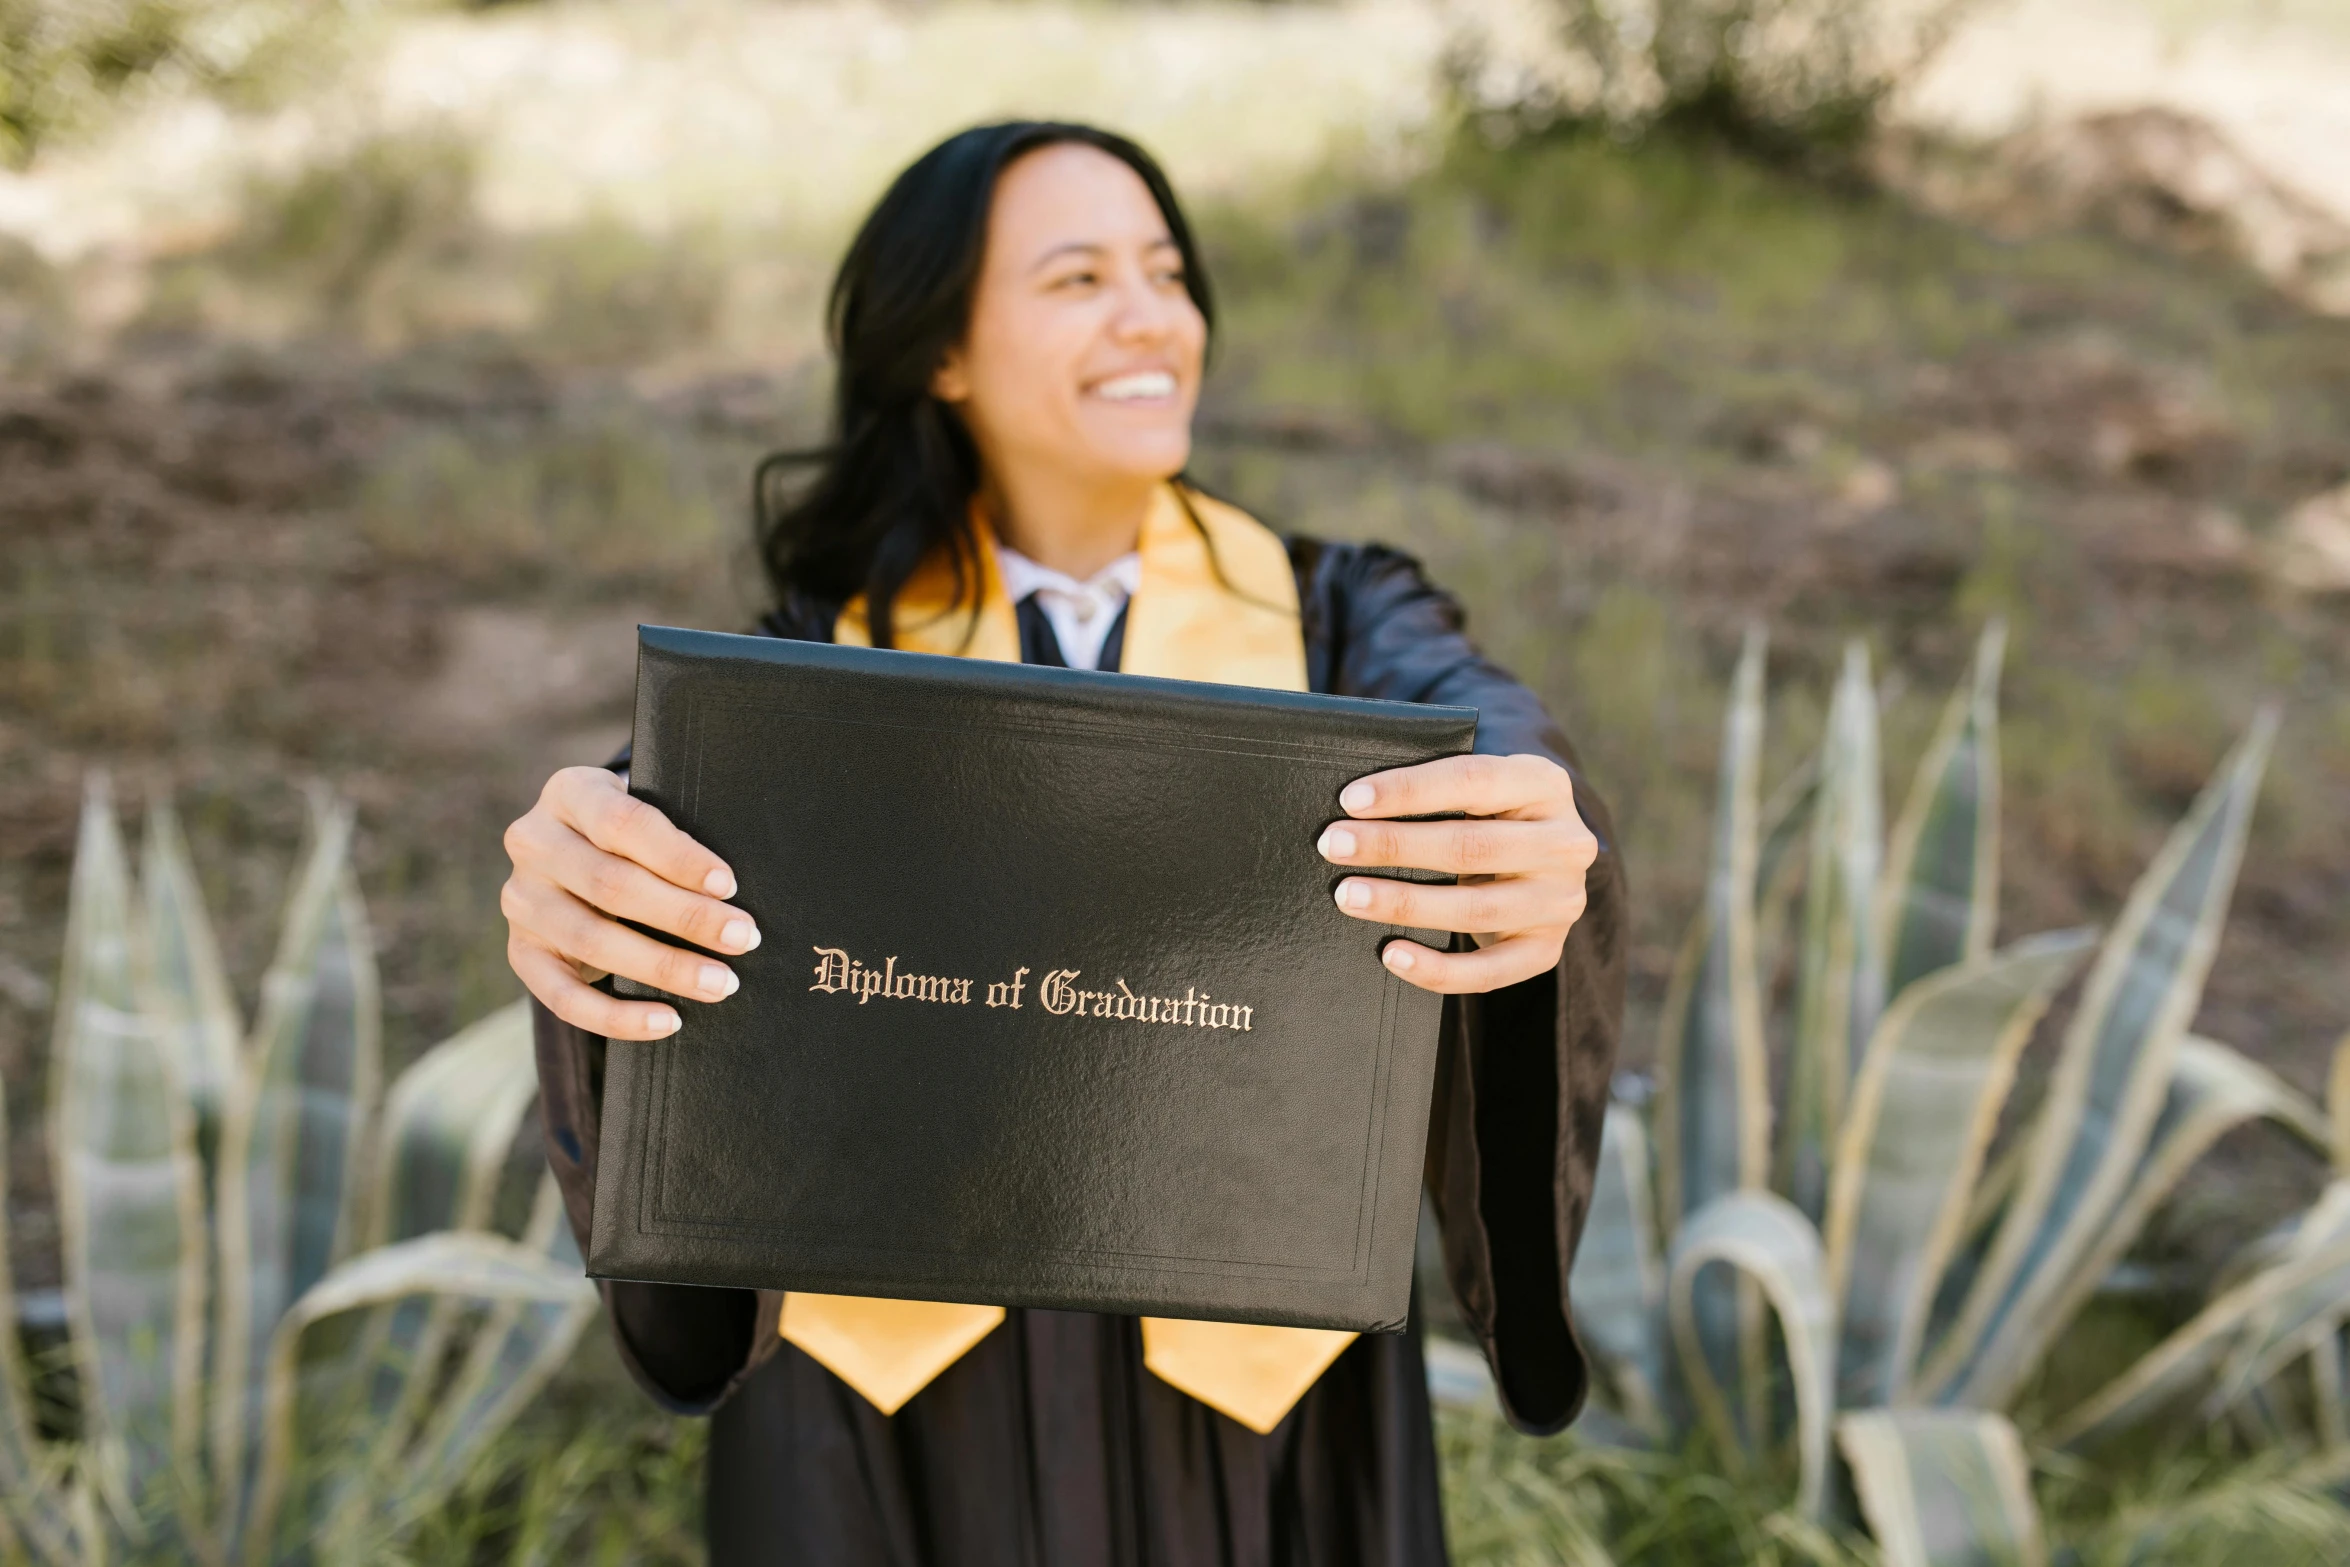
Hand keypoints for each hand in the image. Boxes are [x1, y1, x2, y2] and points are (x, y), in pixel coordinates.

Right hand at [501, 766, 760, 1038]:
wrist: (579, 853)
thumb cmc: (634, 833)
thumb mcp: (648, 814)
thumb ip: (674, 838)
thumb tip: (729, 893)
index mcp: (570, 793)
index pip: (623, 822)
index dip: (678, 856)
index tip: (728, 885)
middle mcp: (533, 843)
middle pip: (610, 885)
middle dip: (685, 916)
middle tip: (743, 937)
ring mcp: (520, 900)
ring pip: (591, 941)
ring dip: (664, 967)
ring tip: (720, 983)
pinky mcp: (521, 952)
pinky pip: (563, 997)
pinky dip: (618, 1017)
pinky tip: (667, 1022)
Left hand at [1319, 752, 1597, 994]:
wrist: (1542, 858)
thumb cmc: (1489, 814)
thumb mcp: (1480, 787)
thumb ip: (1435, 787)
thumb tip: (1355, 805)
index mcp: (1544, 784)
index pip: (1473, 781)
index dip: (1410, 791)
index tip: (1352, 800)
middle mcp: (1565, 843)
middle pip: (1471, 847)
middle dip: (1394, 846)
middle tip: (1334, 846)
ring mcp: (1560, 901)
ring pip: (1475, 909)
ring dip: (1403, 904)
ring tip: (1349, 896)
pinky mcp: (1546, 949)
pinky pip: (1488, 971)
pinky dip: (1436, 969)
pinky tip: (1391, 955)